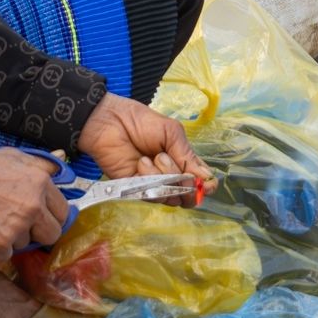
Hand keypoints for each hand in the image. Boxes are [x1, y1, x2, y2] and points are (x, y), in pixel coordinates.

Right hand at [0, 145, 68, 258]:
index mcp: (40, 183)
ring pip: (26, 244)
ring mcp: (17, 226)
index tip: (43, 216)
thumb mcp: (14, 156)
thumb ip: (42, 163)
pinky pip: (6, 255)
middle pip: (52, 234)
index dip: (52, 214)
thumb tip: (61, 162)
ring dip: (14, 238)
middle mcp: (33, 206)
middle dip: (39, 232)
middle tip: (23, 224)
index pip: (63, 211)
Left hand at [79, 95, 207, 185]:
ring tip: (152, 156)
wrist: (110, 122)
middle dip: (185, 181)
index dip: (205, 186)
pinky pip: (152, 194)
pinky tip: (141, 162)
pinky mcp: (137, 189)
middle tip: (170, 159)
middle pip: (188, 195)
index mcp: (182, 160)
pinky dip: (149, 178)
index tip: (205, 184)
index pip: (201, 181)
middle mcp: (171, 175)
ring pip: (171, 195)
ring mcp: (154, 184)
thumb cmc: (140, 122)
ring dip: (165, 175)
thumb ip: (188, 155)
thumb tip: (208, 179)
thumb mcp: (171, 132)